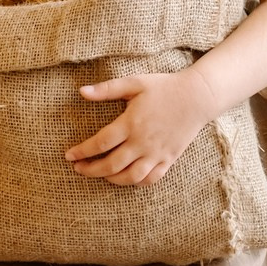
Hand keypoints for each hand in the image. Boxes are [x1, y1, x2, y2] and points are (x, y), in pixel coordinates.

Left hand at [66, 68, 214, 187]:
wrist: (198, 97)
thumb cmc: (164, 88)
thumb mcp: (135, 83)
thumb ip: (107, 89)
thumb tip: (82, 92)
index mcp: (131, 123)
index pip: (101, 143)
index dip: (82, 151)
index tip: (69, 155)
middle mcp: (143, 142)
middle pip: (111, 164)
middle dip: (91, 170)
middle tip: (78, 169)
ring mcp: (157, 153)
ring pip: (130, 177)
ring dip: (111, 180)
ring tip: (100, 175)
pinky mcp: (168, 159)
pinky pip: (150, 179)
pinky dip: (136, 183)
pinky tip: (125, 178)